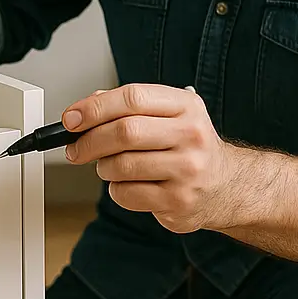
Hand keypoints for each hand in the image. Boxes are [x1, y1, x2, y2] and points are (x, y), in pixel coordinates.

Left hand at [62, 83, 242, 233]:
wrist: (226, 185)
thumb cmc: (188, 146)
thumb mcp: (170, 115)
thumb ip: (130, 107)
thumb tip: (85, 108)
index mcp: (186, 106)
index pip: (133, 98)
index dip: (95, 107)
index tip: (71, 118)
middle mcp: (191, 135)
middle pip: (125, 132)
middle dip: (89, 141)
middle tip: (75, 148)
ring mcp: (187, 170)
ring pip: (121, 166)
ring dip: (103, 167)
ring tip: (110, 166)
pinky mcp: (178, 201)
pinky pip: (127, 194)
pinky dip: (117, 190)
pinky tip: (129, 184)